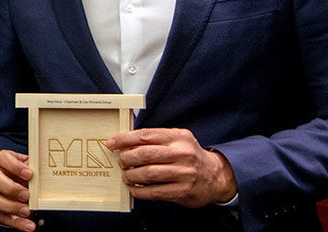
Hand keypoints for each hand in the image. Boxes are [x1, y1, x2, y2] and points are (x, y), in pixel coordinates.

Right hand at [0, 149, 35, 230]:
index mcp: (0, 161)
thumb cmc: (21, 178)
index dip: (15, 166)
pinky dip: (14, 222)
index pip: (2, 158)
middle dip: (10, 188)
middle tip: (26, 196)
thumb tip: (45, 172)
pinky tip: (27, 224)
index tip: (30, 174)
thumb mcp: (28, 170)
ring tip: (27, 211)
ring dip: (11, 207)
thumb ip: (33, 169)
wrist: (14, 190)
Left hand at [108, 128, 236, 207]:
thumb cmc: (189, 156)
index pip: (146, 135)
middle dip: (126, 158)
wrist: (215, 176)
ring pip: (148, 173)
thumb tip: (125, 142)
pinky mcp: (183, 191)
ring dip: (130, 176)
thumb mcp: (177, 140)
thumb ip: (155, 139)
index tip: (112, 143)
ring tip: (125, 176)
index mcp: (179, 137)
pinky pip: (154, 192)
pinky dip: (139, 190)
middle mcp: (183, 154)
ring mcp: (184, 173)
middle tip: (120, 162)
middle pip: (145, 154)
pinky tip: (134, 188)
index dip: (125, 139)